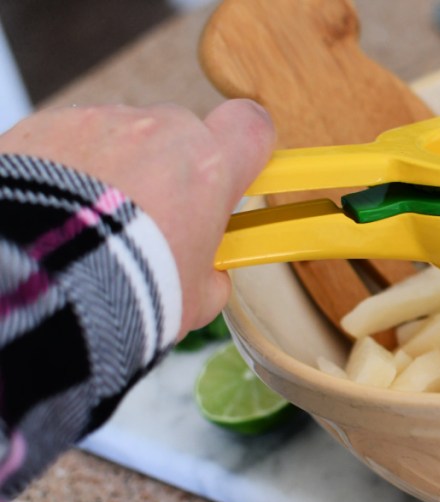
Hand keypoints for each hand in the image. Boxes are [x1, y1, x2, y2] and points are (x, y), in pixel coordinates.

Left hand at [0, 100, 275, 337]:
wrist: (45, 281)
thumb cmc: (128, 289)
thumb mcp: (194, 298)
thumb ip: (212, 273)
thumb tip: (210, 274)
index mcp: (210, 168)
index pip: (251, 126)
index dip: (244, 146)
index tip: (234, 170)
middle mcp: (161, 132)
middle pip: (180, 135)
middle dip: (169, 168)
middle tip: (150, 219)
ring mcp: (102, 122)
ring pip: (122, 137)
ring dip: (115, 170)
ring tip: (93, 224)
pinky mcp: (48, 125)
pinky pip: (68, 141)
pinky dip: (65, 169)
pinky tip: (57, 212)